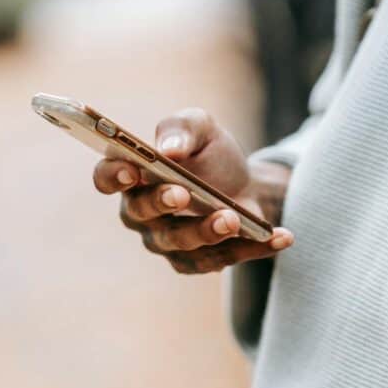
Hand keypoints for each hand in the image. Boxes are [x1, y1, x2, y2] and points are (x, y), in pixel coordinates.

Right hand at [92, 108, 293, 273]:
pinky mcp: (198, 261)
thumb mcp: (200, 126)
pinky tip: (281, 237)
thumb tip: (170, 148)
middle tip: (182, 194)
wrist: (242, 182)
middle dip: (161, 204)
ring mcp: (167, 241)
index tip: (132, 171)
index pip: (106, 178)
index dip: (113, 176)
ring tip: (232, 218)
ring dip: (206, 232)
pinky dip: (252, 248)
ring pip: (180, 244)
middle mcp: (141, 213)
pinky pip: (221, 259)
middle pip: (141, 214)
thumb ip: (182, 128)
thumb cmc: (209, 153)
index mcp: (132, 174)